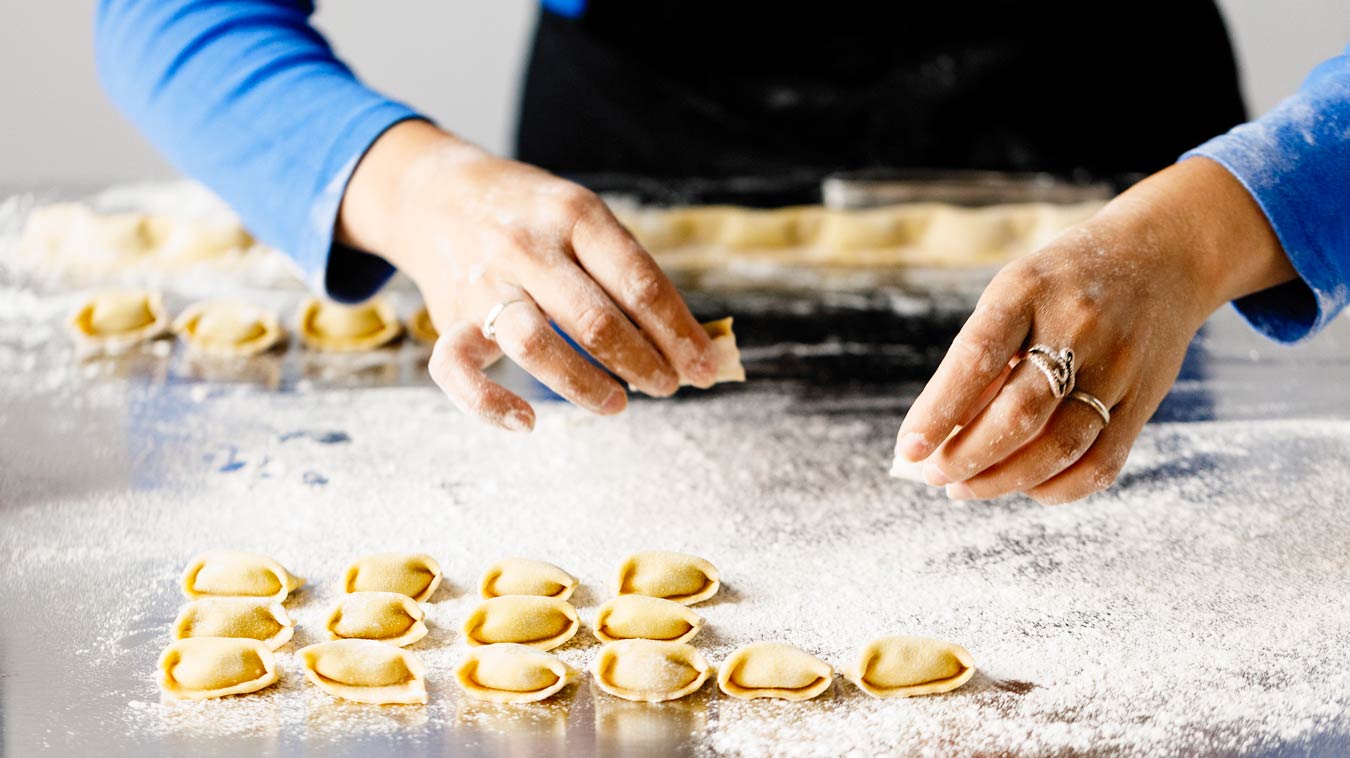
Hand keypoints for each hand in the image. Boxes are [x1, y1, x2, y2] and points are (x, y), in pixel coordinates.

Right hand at [338, 121, 717, 430]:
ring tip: (619, 402)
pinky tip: (529, 422)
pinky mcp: (451, 316)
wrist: (438, 193)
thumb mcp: (584, 219)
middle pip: (596, 321)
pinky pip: (458, 371)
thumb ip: (628, 275)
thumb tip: (690, 345)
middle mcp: (528, 246)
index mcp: (576, 216)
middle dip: (644, 365)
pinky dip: (491, 405)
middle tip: (668, 387)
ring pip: (536, 345)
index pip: (640, 284)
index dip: (680, 334)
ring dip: (586, 386)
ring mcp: (485, 282)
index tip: (706, 368)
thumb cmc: (534, 218)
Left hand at [894, 158, 1297, 503]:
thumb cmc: (1062, 284)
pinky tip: (1026, 489)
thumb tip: (941, 434)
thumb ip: (981, 356)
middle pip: (1019, 412)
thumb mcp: (1015, 294)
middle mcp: (1077, 325)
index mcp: (1027, 290)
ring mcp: (1117, 364)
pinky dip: (1058, 488)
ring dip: (1005, 480)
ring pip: (1060, 446)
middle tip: (936, 477)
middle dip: (968, 457)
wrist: (1163, 255)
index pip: (976, 358)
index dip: (939, 410)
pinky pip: (1103, 462)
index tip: (908, 449)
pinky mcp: (1146, 397)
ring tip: (966, 489)